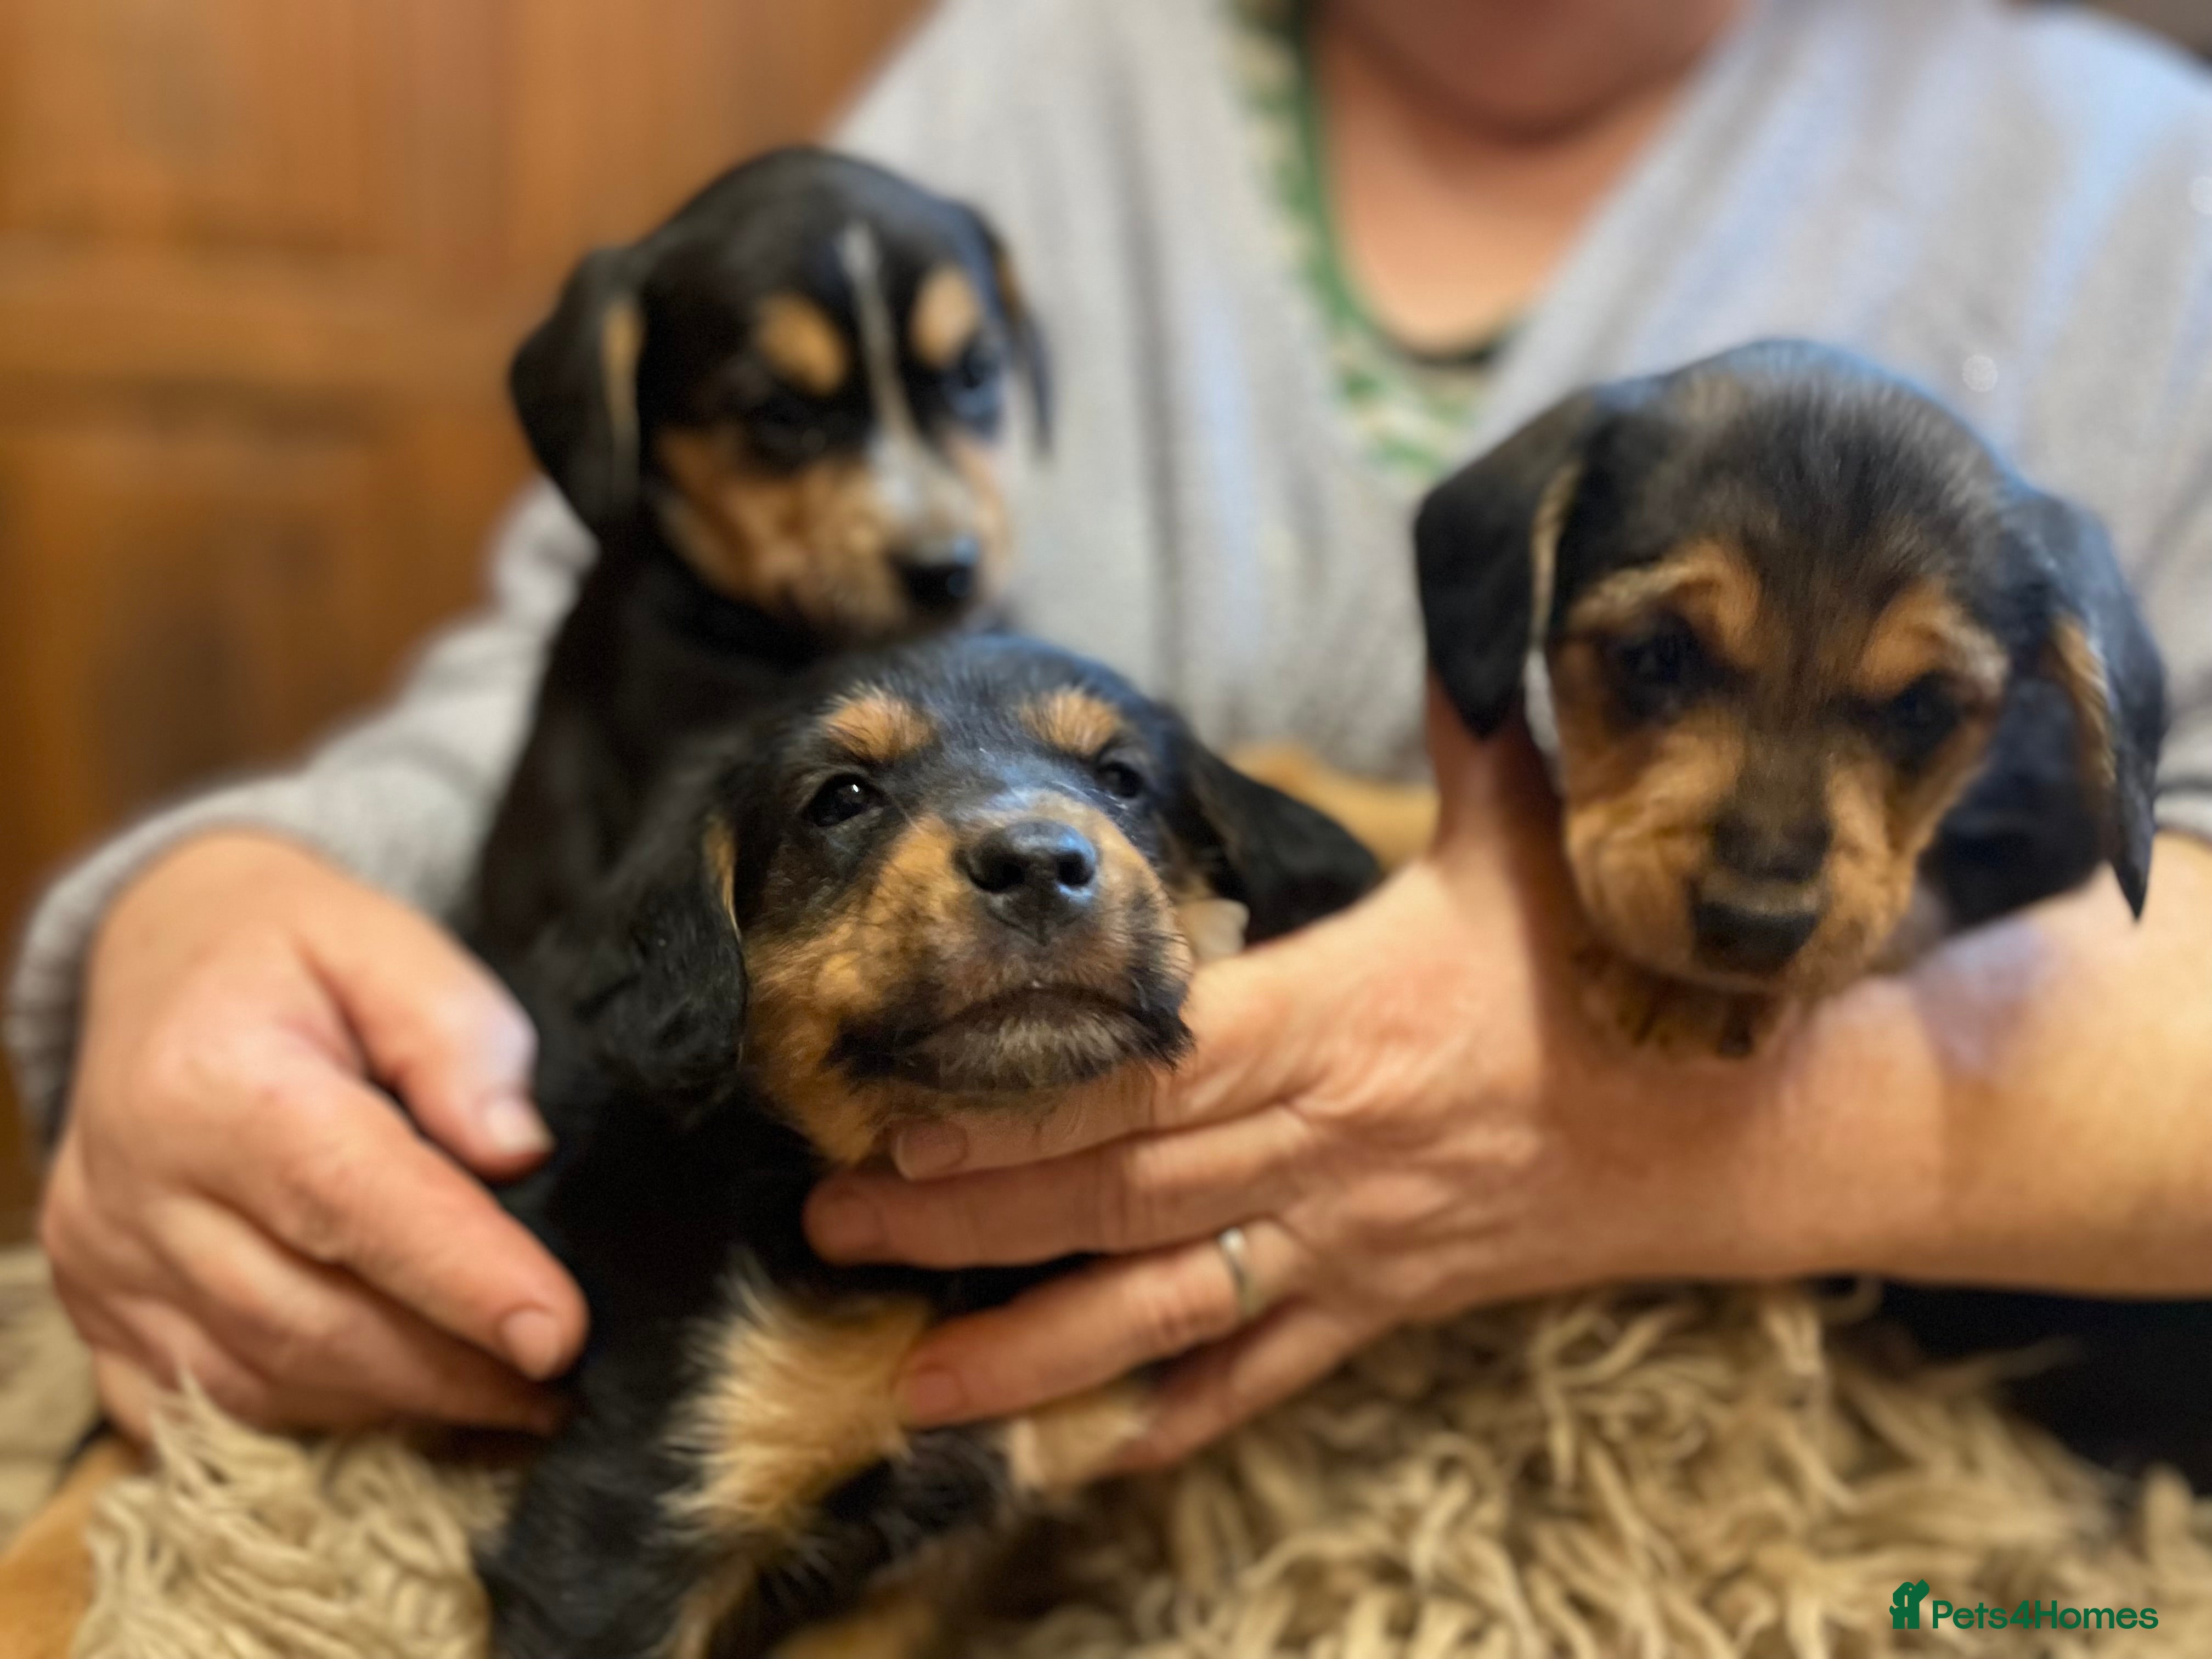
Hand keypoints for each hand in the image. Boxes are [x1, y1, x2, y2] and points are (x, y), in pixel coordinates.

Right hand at [40, 831, 585, 1438]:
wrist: (159, 957)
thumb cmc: (290, 950)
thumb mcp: (386, 942)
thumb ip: (458, 1037)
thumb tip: (515, 1149)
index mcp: (209, 1080)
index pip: (351, 1200)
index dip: (463, 1276)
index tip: (561, 1333)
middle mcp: (137, 1187)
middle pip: (310, 1317)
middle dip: (450, 1367)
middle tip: (560, 1378)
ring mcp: (105, 1264)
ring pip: (263, 1381)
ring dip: (397, 1402)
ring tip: (509, 1393)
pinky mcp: (100, 1315)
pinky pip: (208, 1407)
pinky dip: (313, 1417)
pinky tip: (399, 1397)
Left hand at [805, 689, 1840, 1466]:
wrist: (1730, 1125)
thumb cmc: (1606, 971)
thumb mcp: (1536, 839)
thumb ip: (1471, 732)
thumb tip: (1455, 605)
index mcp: (1348, 1017)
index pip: (1159, 1069)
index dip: (1028, 1103)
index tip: (905, 1112)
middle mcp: (1333, 1142)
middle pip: (1126, 1192)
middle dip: (972, 1220)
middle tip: (830, 1228)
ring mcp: (1353, 1239)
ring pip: (1171, 1306)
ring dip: (1034, 1348)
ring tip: (909, 1380)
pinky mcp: (1382, 1304)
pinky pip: (1264, 1375)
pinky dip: (1172, 1419)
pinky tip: (1077, 1453)